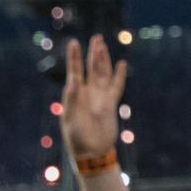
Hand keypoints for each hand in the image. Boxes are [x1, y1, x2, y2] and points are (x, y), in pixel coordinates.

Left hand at [60, 35, 126, 158]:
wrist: (91, 152)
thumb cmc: (76, 139)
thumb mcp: (70, 119)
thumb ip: (71, 99)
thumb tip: (73, 79)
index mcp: (75, 96)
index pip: (75, 72)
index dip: (74, 58)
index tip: (73, 43)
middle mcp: (88, 94)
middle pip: (91, 69)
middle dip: (93, 54)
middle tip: (96, 38)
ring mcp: (100, 98)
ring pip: (103, 74)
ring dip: (103, 60)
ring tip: (103, 46)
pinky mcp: (111, 104)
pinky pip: (116, 86)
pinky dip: (119, 75)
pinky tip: (120, 64)